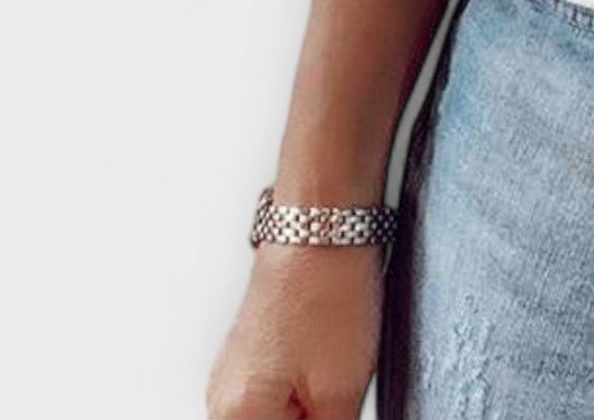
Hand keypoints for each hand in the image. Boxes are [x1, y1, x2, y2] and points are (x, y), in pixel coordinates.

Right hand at [205, 243, 384, 419]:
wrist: (324, 224)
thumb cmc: (329, 291)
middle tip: (332, 396)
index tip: (331, 412)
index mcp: (235, 418)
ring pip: (273, 416)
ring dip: (305, 412)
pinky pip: (272, 397)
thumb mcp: (342, 389)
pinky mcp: (250, 354)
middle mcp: (219, 401)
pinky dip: (299, 397)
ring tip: (332, 377)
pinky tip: (327, 369)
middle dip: (308, 418)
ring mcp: (231, 376)